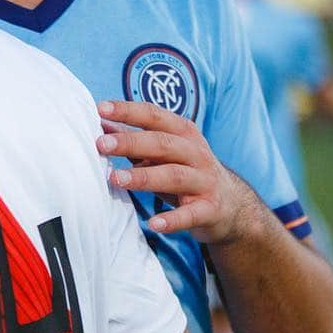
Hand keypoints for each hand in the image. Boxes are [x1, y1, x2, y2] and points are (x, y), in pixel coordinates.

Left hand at [96, 100, 257, 244]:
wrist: (232, 205)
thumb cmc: (186, 171)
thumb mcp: (164, 151)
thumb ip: (135, 138)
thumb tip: (100, 123)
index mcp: (183, 133)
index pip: (154, 115)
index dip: (128, 111)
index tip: (100, 108)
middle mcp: (196, 153)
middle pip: (162, 143)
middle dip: (131, 142)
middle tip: (101, 144)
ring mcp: (205, 181)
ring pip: (174, 175)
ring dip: (143, 176)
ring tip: (115, 179)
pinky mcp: (210, 209)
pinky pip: (191, 214)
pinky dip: (173, 219)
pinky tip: (154, 223)